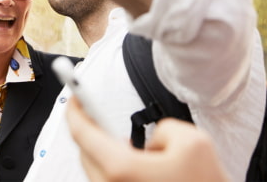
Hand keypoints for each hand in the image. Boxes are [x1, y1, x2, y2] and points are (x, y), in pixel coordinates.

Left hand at [66, 97, 228, 181]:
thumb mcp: (192, 141)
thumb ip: (162, 127)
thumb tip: (149, 141)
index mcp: (121, 168)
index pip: (81, 133)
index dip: (75, 110)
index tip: (74, 97)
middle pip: (84, 152)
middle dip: (89, 130)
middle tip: (96, 112)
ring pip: (95, 170)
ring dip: (103, 152)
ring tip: (122, 142)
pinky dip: (114, 169)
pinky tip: (135, 164)